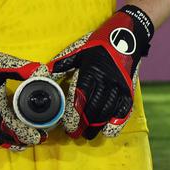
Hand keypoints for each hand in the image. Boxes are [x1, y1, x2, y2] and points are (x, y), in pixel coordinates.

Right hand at [0, 24, 48, 148]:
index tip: (38, 135)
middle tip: (39, 139)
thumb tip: (44, 73)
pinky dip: (2, 139)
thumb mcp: (5, 64)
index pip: (9, 123)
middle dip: (22, 139)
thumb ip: (25, 69)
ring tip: (28, 142)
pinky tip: (13, 140)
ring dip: (12, 141)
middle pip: (3, 134)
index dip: (24, 132)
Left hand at [49, 5, 153, 139]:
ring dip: (98, 126)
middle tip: (75, 135)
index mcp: (91, 71)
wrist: (127, 34)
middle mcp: (107, 80)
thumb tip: (40, 75)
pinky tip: (109, 131)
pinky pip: (125, 110)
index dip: (74, 115)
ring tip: (89, 135)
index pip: (81, 98)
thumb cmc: (98, 43)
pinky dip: (117, 122)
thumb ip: (60, 65)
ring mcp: (120, 86)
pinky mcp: (129, 89)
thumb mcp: (77, 50)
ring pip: (109, 112)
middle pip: (95, 109)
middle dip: (84, 125)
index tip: (68, 127)